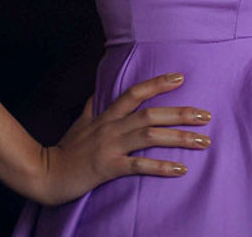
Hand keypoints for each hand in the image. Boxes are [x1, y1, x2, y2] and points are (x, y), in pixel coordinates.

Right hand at [30, 72, 211, 204]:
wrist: (44, 173)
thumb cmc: (65, 149)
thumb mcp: (79, 122)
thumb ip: (92, 106)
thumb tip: (98, 90)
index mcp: (106, 114)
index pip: (136, 92)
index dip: (158, 83)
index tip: (181, 78)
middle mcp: (111, 126)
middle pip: (151, 113)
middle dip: (181, 113)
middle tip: (207, 115)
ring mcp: (110, 146)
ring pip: (150, 136)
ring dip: (179, 138)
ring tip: (203, 141)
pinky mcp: (108, 168)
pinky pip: (140, 165)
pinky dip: (161, 166)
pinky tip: (181, 169)